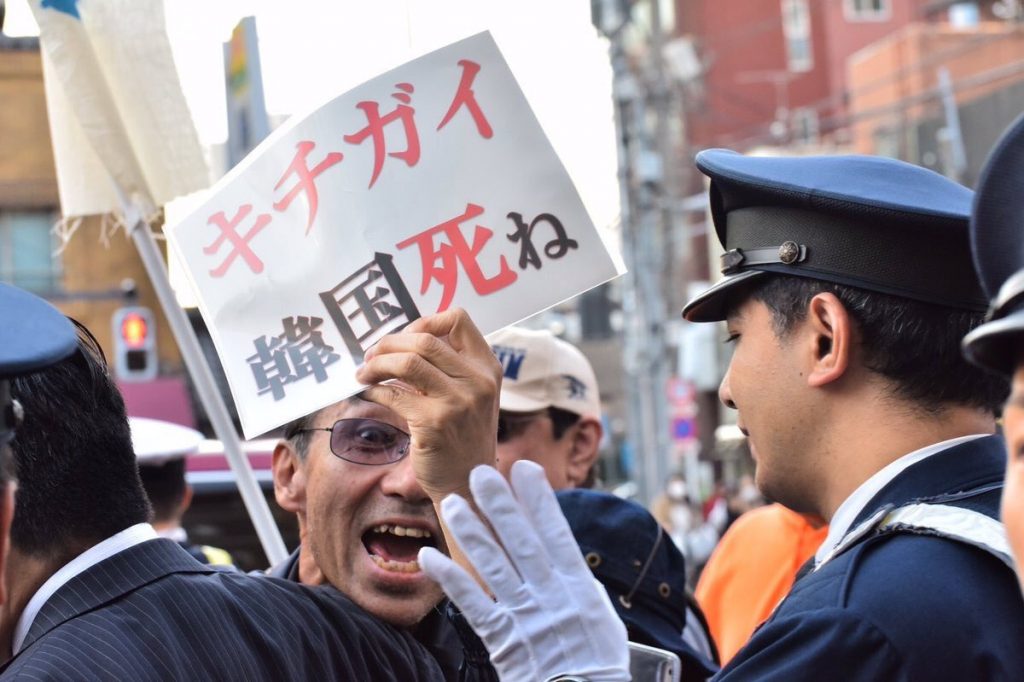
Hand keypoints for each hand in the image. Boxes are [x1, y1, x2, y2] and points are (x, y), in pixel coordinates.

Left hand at [355, 308, 500, 501]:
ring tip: (364, 373)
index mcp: (488, 368)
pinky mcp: (434, 423)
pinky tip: (369, 392)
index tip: (404, 337)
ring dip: (377, 364)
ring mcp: (458, 402)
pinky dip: (375, 389)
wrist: (468, 483)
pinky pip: (394, 394)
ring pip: (407, 362)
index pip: (458, 320)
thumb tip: (402, 340)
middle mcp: (477, 381)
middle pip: (424, 339)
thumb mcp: (471, 396)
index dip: (425, 320)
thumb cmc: (462, 436)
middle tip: (371, 355)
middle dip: (389, 343)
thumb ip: (449, 367)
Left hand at [419, 462, 629, 681]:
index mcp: (579, 587)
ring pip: (494, 568)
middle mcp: (552, 596)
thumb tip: (559, 547)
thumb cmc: (596, 659)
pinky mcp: (504, 641)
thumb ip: (575, 580)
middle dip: (501, 506)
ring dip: (472, 533)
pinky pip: (473, 606)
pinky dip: (451, 580)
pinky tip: (430, 556)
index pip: (556, 534)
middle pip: (522, 543)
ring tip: (453, 503)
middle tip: (481, 471)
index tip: (525, 467)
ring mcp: (526, 618)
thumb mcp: (600, 615)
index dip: (540, 500)